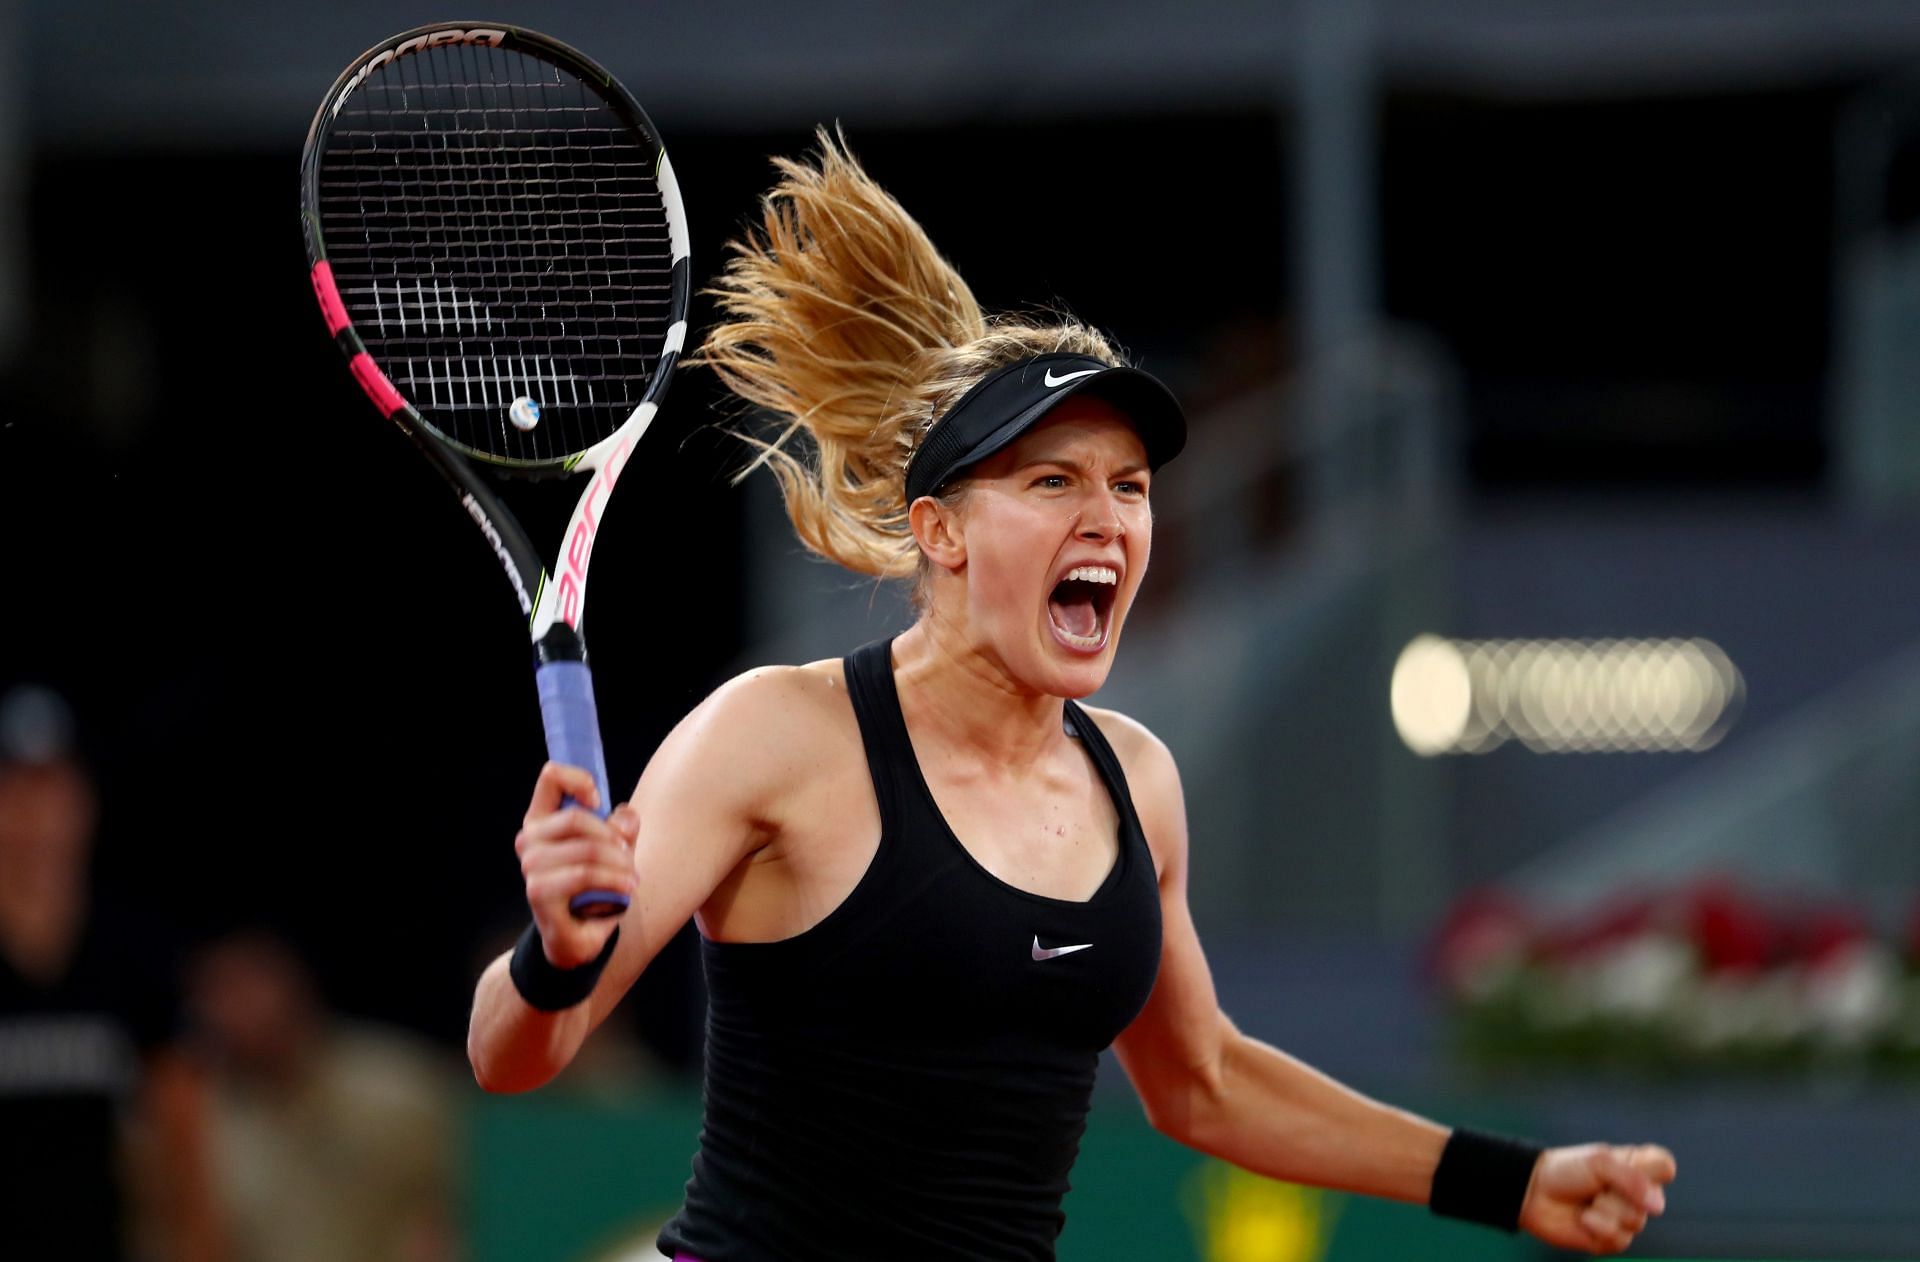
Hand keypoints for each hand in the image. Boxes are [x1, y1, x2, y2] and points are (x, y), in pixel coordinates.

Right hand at [514, 761, 638, 968]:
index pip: (551, 777)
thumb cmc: (593, 886)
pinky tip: (626, 889)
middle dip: (612, 837)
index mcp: (542, 820)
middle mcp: (529, 840)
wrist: (579, 936)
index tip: (599, 800)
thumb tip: (626, 816)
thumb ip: (622, 829)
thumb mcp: (614, 851)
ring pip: (586, 849)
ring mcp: (531, 867)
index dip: (579, 781)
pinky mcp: (539, 892)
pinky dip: (613, 881)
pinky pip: (584, 875)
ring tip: (632, 878)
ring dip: (618, 864)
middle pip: (576, 818)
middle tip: (628, 856)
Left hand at [1520, 1143, 1675, 1253]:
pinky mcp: (1612, 1239)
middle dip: (1617, 1195)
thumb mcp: (1598, 1163)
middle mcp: (1636, 1193)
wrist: (1535, 1193)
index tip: (1632, 1164)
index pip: (1664, 1165)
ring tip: (1588, 1202)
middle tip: (1595, 1186)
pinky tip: (1584, 1219)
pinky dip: (1598, 1228)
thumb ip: (1632, 1179)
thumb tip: (1656, 1206)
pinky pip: (1620, 1240)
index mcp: (1635, 1166)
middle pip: (1651, 1201)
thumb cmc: (1566, 1171)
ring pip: (1635, 1222)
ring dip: (1605, 1211)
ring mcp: (1625, 1217)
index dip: (1653, 1170)